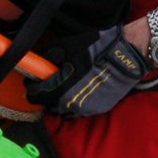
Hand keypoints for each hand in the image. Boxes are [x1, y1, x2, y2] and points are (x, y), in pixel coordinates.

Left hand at [26, 26, 147, 116]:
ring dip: (60, 100)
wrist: (125, 57)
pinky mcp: (97, 110)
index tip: (34, 79)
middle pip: (47, 105)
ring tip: (66, 85)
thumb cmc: (95, 49)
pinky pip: (79, 109)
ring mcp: (84, 109)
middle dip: (46, 94)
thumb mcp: (66, 47)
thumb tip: (34, 60)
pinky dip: (75, 101)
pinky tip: (80, 89)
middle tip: (50, 81)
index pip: (34, 95)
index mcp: (59, 88)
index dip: (32, 86)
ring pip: (63, 110)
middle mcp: (69, 104)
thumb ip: (47, 56)